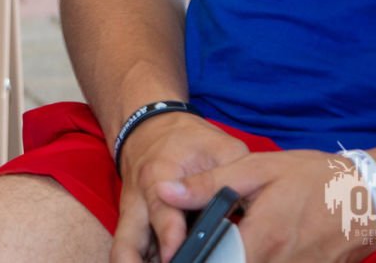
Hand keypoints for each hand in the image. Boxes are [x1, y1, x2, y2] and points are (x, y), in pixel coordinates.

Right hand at [112, 112, 248, 262]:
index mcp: (158, 177)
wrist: (148, 127)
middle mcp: (138, 201)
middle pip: (127, 244)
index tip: (178, 256)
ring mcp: (132, 215)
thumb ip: (234, 177)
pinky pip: (131, 250)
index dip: (171, 239)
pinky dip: (144, 262)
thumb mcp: (219, 147)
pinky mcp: (133, 225)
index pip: (162, 214)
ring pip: (123, 251)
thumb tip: (252, 212)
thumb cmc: (187, 138)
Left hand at [163, 150, 372, 262]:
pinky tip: (256, 250)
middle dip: (214, 259)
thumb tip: (164, 191)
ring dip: (237, 260)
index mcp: (261, 240)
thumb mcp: (258, 169)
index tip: (178, 253)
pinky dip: (263, 262)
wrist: (373, 196)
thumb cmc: (315, 178)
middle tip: (202, 245)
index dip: (192, 259)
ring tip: (227, 246)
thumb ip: (208, 184)